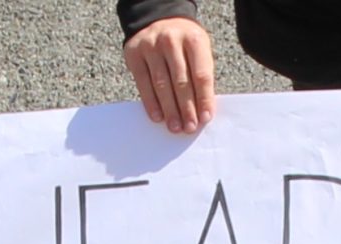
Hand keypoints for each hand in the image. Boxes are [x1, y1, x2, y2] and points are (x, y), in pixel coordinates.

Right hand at [123, 18, 214, 133]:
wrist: (158, 19)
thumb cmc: (184, 43)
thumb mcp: (198, 51)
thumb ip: (200, 76)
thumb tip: (202, 110)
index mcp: (194, 40)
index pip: (201, 74)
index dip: (204, 98)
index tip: (205, 118)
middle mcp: (172, 41)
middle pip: (181, 81)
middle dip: (186, 108)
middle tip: (189, 127)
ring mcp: (151, 46)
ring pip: (162, 84)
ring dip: (169, 110)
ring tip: (175, 127)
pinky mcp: (135, 54)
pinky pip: (143, 83)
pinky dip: (151, 103)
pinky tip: (158, 117)